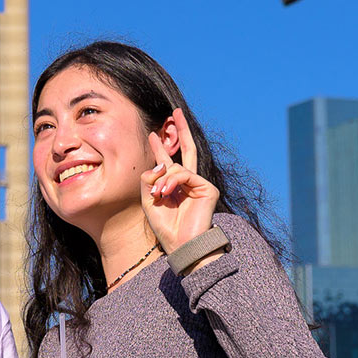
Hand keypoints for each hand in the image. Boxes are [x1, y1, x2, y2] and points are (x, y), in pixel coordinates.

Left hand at [141, 108, 219, 252]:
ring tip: (159, 195)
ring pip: (177, 167)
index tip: (151, 133)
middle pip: (187, 150)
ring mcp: (200, 184)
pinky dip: (172, 182)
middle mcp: (189, 182)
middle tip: (175, 112)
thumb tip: (159, 164)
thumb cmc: (165, 227)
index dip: (160, 147)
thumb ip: (149, 179)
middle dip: (180, 130)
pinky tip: (166, 193)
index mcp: (175, 186)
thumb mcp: (149, 200)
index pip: (168, 161)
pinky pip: (185, 174)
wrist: (181, 245)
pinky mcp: (208, 188)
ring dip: (163, 179)